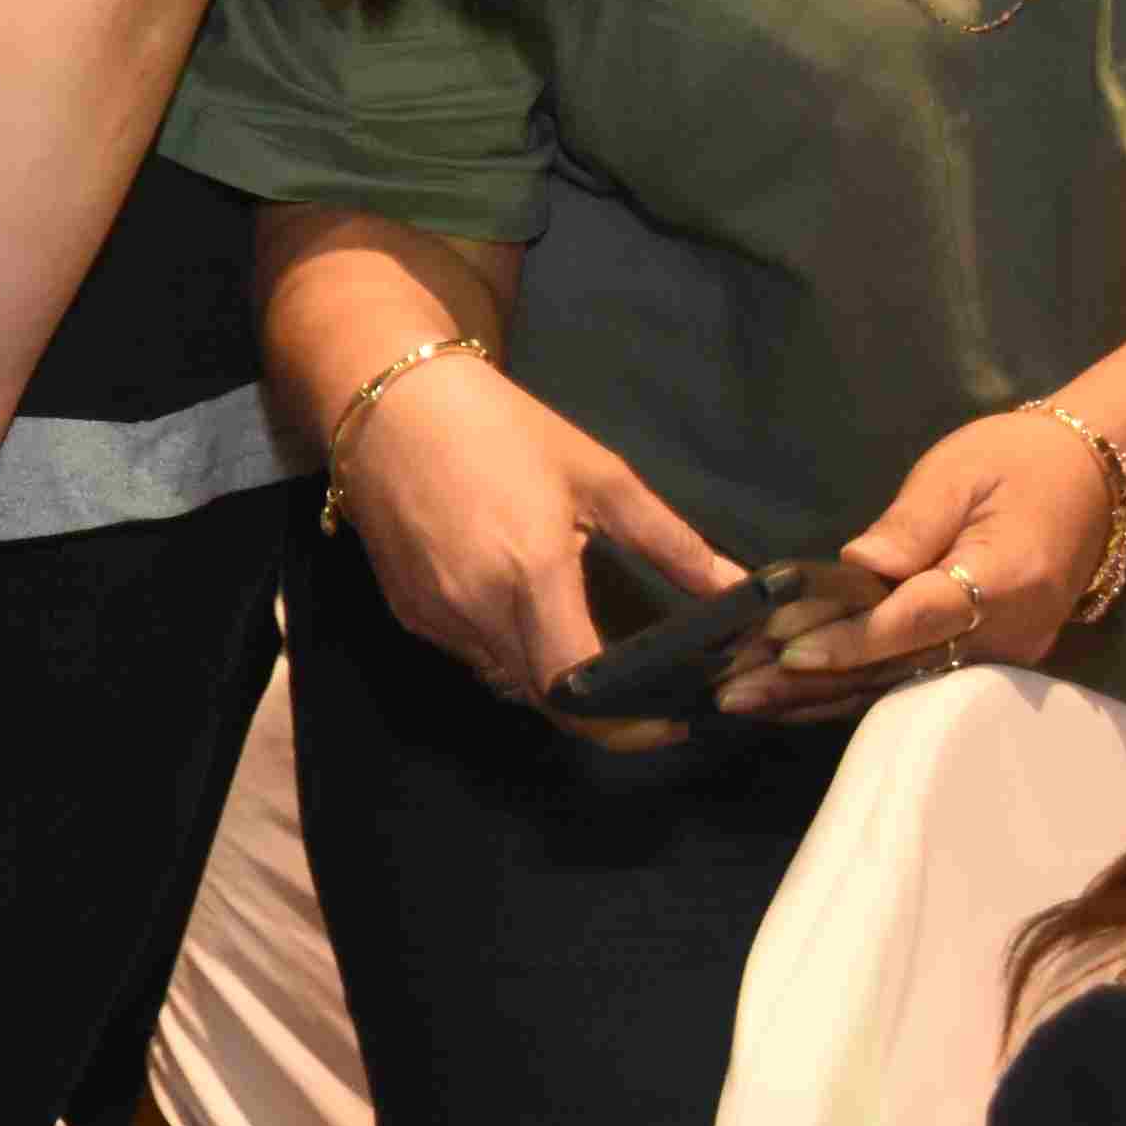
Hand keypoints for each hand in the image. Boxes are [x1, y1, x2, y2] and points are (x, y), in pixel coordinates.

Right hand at [335, 350, 747, 742]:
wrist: (389, 403)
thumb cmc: (501, 429)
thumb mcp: (599, 476)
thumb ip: (669, 541)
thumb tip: (736, 587)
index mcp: (531, 576)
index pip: (575, 690)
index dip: (623, 723)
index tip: (668, 723)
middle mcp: (476, 610)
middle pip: (544, 699)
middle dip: (598, 710)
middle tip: (644, 696)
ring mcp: (435, 616)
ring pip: (506, 679)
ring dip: (551, 679)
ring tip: (589, 653)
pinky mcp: (408, 612)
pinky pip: (471, 653)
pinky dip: (510, 651)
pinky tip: (528, 616)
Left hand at [715, 406, 1116, 717]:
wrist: (1096, 481)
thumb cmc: (1020, 461)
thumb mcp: (958, 474)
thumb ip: (908, 525)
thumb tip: (855, 566)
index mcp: (1006, 578)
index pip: (917, 619)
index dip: (849, 638)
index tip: (784, 649)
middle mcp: (1011, 633)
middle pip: (901, 669)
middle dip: (814, 682)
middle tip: (734, 690)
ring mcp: (1005, 656)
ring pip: (902, 686)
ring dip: (822, 698)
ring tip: (746, 702)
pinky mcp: (991, 661)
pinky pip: (916, 682)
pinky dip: (854, 691)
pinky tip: (796, 701)